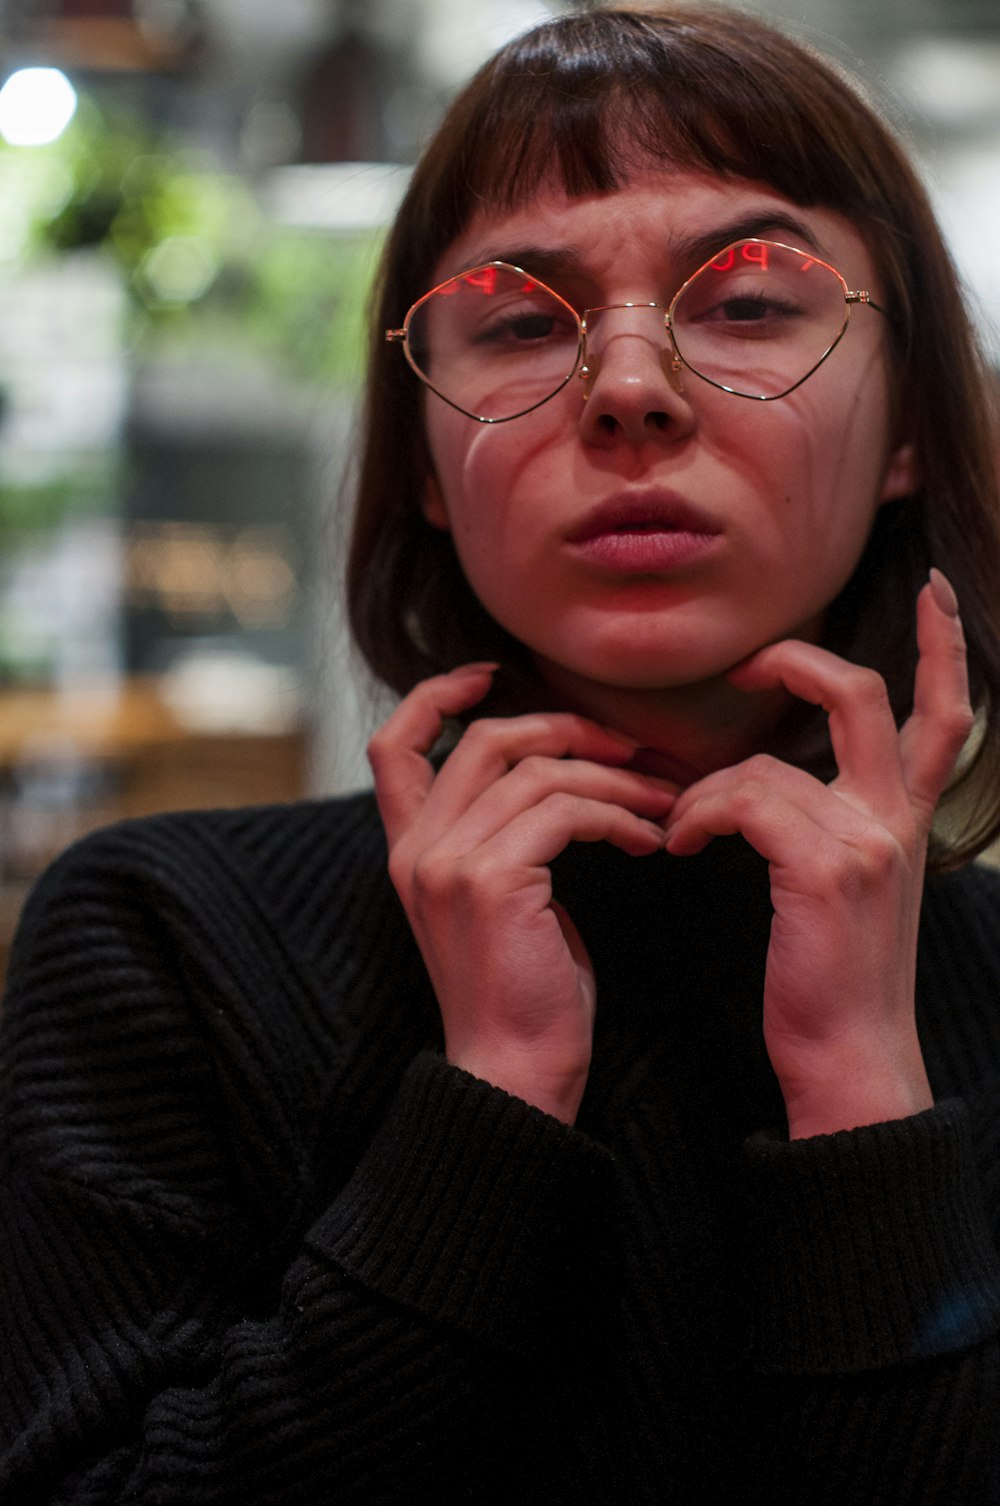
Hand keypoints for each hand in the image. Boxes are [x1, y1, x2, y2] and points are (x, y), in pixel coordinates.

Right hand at [368, 665, 675, 1122]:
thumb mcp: (503, 904)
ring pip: (538, 771)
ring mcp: (447, 862)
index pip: (394, 745)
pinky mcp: (491, 880)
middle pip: (486, 739)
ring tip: (662, 804)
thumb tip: (562, 784)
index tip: (492, 676)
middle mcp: (417, 848)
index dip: (437, 697)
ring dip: (614, 778)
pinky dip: (617, 814)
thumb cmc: (526, 995)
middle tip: (631, 749)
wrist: (514, 1074)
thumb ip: (506, 841)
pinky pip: (564, 810)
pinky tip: (648, 840)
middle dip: (567, 729)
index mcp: (410, 851)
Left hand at [664, 572, 972, 1138]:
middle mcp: (898, 819)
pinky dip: (701, 817)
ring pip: (766, 765)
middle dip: (797, 662)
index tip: (935, 591)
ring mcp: (867, 841)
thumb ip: (829, 824)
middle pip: (863, 697)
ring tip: (681, 830)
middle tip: (745, 666)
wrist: (851, 1055)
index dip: (946, 646)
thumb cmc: (833, 977)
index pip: (947, 717)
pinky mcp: (826, 870)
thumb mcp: (850, 889)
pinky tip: (684, 848)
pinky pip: (744, 802)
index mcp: (909, 819)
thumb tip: (759, 784)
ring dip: (704, 791)